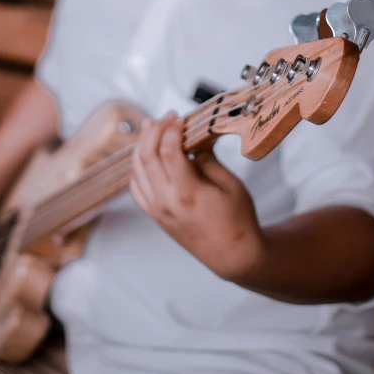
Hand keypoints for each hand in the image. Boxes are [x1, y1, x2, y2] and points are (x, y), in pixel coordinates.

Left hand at [129, 113, 265, 280]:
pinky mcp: (156, 216)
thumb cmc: (238, 219)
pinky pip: (136, 188)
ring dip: (141, 146)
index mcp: (187, 194)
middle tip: (165, 118)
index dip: (171, 130)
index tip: (180, 118)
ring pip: (136, 171)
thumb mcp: (230, 184)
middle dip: (154, 131)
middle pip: (146, 157)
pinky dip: (137, 168)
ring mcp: (158, 211)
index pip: (168, 152)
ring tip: (151, 129)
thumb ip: (208, 159)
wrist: (234, 255)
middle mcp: (167, 203)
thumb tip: (194, 138)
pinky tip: (145, 156)